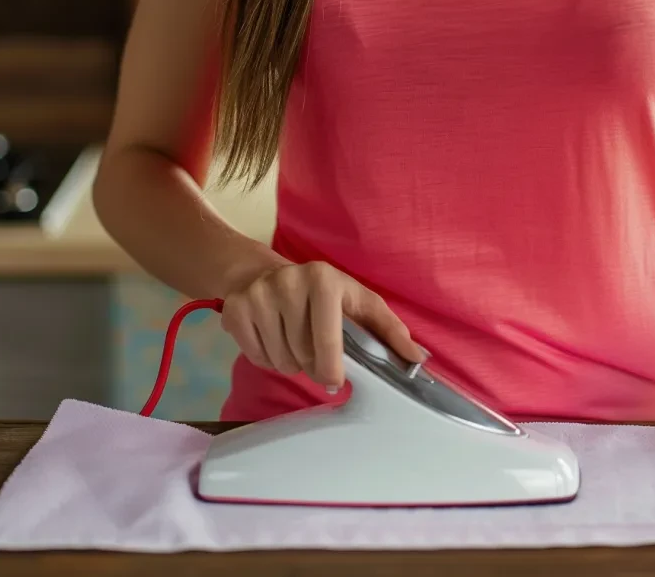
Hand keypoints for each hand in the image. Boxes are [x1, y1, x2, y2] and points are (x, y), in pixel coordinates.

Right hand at [220, 261, 425, 388]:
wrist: (261, 273)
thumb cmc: (323, 293)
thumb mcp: (359, 302)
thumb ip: (390, 331)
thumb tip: (419, 359)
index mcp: (324, 279)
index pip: (328, 338)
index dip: (332, 367)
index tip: (336, 381)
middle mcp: (288, 282)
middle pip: (304, 354)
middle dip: (313, 365)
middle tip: (316, 356)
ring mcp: (258, 296)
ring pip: (280, 360)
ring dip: (291, 364)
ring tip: (295, 344)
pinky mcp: (234, 310)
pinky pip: (256, 357)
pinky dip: (267, 359)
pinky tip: (273, 340)